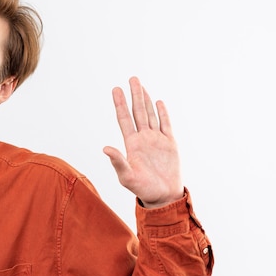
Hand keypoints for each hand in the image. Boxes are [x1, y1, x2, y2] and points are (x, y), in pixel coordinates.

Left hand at [103, 76, 183, 207]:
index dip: (120, 104)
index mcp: (131, 144)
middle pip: (138, 112)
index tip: (115, 89)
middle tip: (132, 78)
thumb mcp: (127, 176)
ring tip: (141, 84)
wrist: (162, 197)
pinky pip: (166, 125)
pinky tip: (158, 102)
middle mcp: (143, 139)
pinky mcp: (170, 144)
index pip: (124, 119)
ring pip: (151, 115)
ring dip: (146, 99)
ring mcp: (156, 140)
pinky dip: (163, 113)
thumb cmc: (142, 189)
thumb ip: (117, 161)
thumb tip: (105, 148)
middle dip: (134, 95)